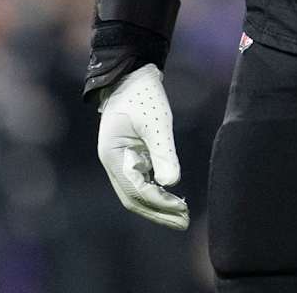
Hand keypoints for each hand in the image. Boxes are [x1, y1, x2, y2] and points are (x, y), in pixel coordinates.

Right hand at [97, 63, 188, 228]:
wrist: (132, 74)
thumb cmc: (143, 95)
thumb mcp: (156, 122)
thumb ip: (163, 152)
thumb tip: (172, 183)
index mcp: (113, 156)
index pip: (136, 190)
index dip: (159, 203)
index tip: (181, 210)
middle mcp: (113, 162)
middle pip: (133, 198)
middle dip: (158, 212)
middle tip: (183, 222)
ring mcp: (120, 159)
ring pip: (136, 192)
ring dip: (157, 204)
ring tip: (181, 214)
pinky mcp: (129, 155)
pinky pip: (141, 181)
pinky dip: (155, 191)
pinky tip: (172, 195)